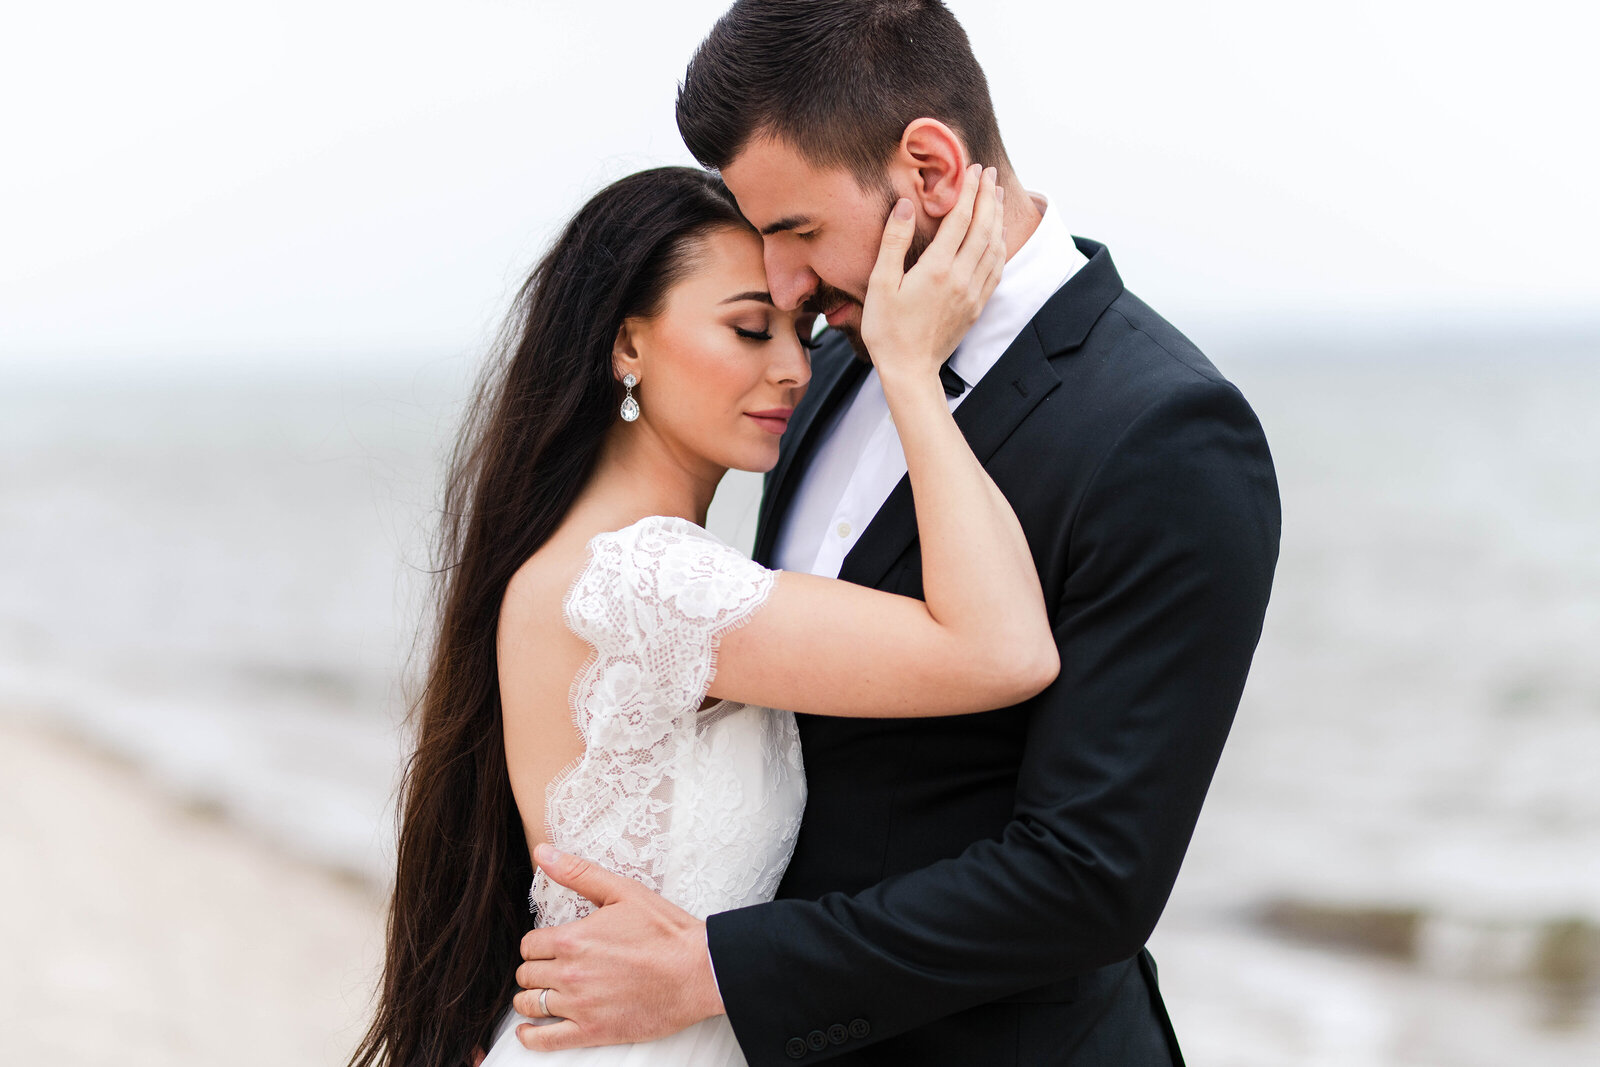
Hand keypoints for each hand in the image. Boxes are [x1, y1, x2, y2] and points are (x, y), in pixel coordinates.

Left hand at [511, 844, 723, 1051]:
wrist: (698, 972)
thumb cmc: (666, 932)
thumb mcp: (623, 891)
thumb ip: (578, 873)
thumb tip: (543, 853)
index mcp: (574, 939)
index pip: (529, 945)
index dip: (537, 944)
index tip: (549, 946)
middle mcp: (570, 973)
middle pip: (526, 974)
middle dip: (535, 969)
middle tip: (550, 967)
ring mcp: (580, 1005)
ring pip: (530, 1004)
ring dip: (531, 998)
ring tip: (542, 994)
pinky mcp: (593, 1031)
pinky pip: (545, 1040)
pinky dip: (530, 1036)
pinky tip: (529, 1029)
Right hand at [859, 162, 1004, 381]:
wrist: (909, 370)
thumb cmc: (887, 329)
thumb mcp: (880, 284)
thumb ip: (894, 242)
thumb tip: (906, 206)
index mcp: (937, 269)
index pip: (960, 219)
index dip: (968, 190)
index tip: (972, 169)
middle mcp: (961, 278)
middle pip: (983, 228)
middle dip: (988, 197)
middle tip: (988, 174)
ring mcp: (973, 294)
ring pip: (994, 247)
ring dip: (997, 218)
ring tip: (997, 196)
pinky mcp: (977, 307)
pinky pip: (996, 270)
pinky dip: (1000, 247)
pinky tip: (997, 237)